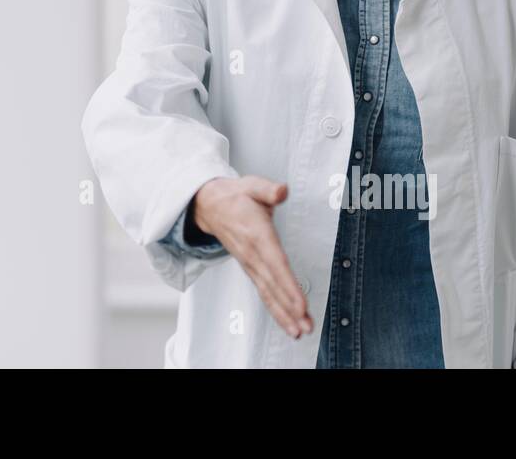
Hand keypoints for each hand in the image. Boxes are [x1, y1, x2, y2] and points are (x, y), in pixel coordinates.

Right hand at [192, 176, 313, 339]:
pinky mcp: (251, 270)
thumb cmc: (236, 197)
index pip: (275, 263)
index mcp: (257, 235)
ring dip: (284, 315)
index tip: (300, 304)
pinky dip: (276, 310)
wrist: (209, 206)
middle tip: (305, 327)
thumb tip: (281, 191)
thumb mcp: (251, 185)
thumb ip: (268, 189)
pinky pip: (265, 293)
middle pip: (273, 286)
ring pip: (268, 294)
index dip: (288, 285)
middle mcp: (253, 255)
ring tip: (300, 332)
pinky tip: (289, 323)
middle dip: (290, 308)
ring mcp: (250, 265)